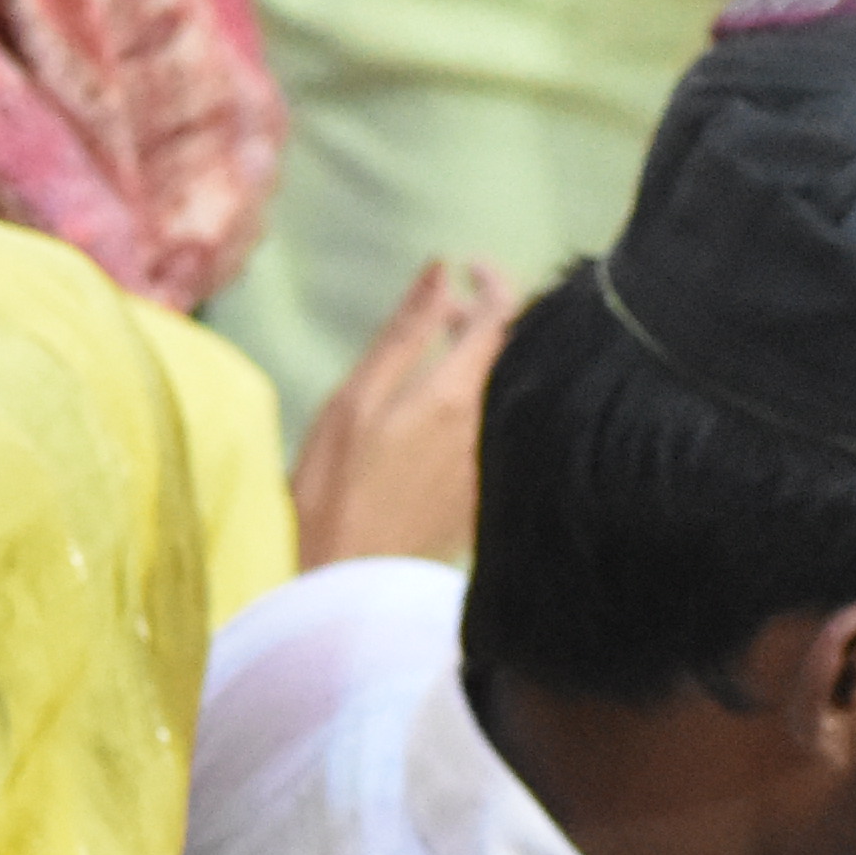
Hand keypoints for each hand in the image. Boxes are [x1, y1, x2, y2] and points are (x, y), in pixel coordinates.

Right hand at [287, 260, 513, 569]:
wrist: (350, 583)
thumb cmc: (335, 488)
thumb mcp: (355, 399)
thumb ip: (406, 333)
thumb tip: (442, 272)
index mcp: (456, 394)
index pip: (505, 314)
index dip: (494, 280)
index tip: (468, 271)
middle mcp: (491, 425)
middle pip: (520, 351)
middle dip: (493, 318)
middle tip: (448, 313)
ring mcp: (498, 461)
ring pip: (515, 389)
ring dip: (489, 362)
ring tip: (442, 359)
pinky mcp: (492, 492)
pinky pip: (506, 427)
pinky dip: (487, 401)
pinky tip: (450, 411)